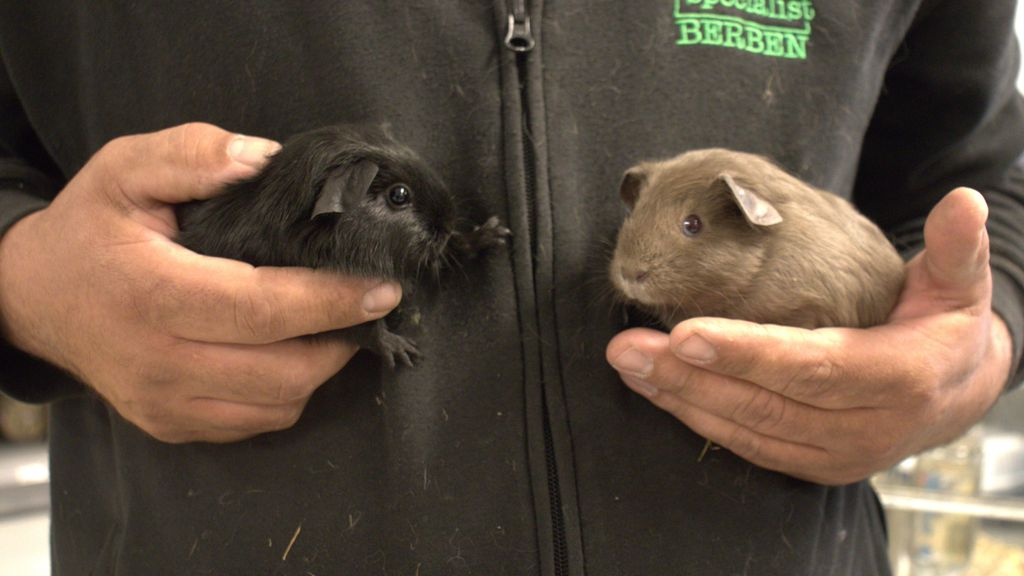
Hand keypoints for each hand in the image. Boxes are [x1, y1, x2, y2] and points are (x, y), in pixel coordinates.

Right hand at [0, 123, 402, 442]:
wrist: (32, 298)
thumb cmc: (89, 230)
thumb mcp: (124, 169)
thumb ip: (192, 155)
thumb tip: (264, 160)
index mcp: (154, 295)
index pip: (265, 309)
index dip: (332, 301)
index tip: (382, 288)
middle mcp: (159, 362)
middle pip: (285, 371)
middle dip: (340, 338)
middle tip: (365, 303)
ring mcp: (165, 403)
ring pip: (278, 405)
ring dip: (320, 368)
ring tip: (332, 324)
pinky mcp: (170, 424)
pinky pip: (255, 422)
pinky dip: (288, 393)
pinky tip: (290, 352)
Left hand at [607, 188, 1010, 484]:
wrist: (958, 395)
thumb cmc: (946, 328)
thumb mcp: (961, 284)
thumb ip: (956, 247)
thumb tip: (963, 200)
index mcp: (898, 378)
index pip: (811, 367)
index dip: (747, 353)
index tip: (685, 332)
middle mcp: (863, 429)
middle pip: (762, 403)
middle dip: (688, 375)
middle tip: (627, 347)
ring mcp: (835, 455)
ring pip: (745, 430)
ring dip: (679, 397)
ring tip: (628, 363)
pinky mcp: (813, 465)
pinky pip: (747, 446)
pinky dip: (698, 418)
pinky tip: (658, 389)